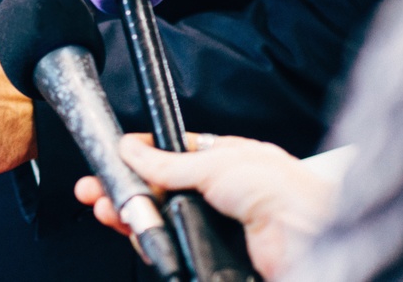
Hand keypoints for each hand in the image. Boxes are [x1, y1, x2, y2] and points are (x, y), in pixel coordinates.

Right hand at [74, 133, 335, 278]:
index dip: (135, 159)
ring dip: (129, 216)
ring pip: (157, 221)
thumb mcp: (216, 163)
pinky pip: (168, 247)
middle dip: (121, 189)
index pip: (165, 155)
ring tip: (109, 211)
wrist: (308, 236)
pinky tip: (138, 235)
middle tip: (94, 191)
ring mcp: (209, 224)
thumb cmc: (281, 190)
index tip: (109, 159)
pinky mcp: (207, 253)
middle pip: (154, 191)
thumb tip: (133, 149)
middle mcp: (212, 193)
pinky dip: (150, 243)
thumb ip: (168, 161)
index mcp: (219, 160)